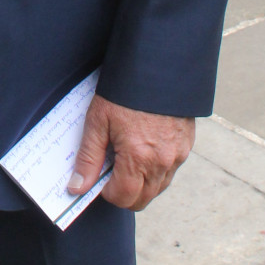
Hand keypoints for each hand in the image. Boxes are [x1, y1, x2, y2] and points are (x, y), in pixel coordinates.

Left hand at [68, 93, 194, 210]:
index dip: (106, 192)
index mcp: (139, 158)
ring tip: (127, 156)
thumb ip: (88, 158)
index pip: (123, 198)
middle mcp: (162, 162)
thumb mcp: (98, 121)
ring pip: (158, 187)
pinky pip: (170, 171)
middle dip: (124, 193)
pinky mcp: (186, 145)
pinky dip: (156, 169)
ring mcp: (178, 155)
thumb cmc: (124, 91)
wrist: (156, 65)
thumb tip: (77, 187)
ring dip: (141, 183)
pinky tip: (144, 148)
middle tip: (111, 170)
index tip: (99, 177)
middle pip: (142, 199)